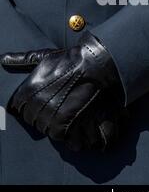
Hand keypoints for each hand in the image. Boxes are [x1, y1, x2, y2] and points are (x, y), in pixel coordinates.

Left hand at [1, 33, 127, 150]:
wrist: (96, 63)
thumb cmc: (72, 59)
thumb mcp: (46, 55)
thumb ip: (24, 59)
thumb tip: (3, 59)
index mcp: (29, 90)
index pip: (19, 108)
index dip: (30, 105)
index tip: (44, 100)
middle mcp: (39, 104)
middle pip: (34, 121)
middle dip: (44, 115)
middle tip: (58, 106)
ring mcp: (54, 115)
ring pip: (47, 130)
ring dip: (56, 124)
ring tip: (67, 113)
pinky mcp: (69, 124)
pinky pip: (61, 137)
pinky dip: (68, 133)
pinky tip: (74, 121)